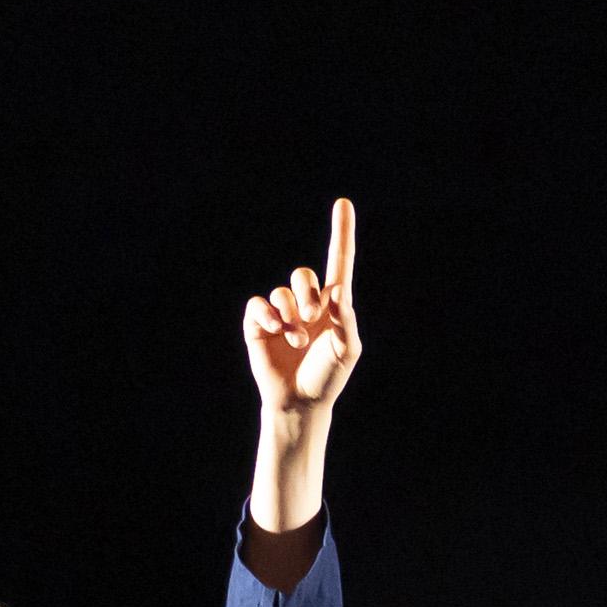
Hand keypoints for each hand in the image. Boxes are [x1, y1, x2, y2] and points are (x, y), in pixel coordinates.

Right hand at [244, 197, 362, 416]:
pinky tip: (277, 330)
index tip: (343, 203)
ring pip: (281, 293)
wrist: (300, 402)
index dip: (341, 233)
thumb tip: (338, 291)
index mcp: (332, 305)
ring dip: (291, 316)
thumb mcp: (347, 350)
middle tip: (312, 316)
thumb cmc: (327, 378)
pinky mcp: (259, 323)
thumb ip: (346, 320)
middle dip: (307, 293)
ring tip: (296, 340)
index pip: (338, 262)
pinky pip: (259, 305)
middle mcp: (306, 303)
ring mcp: (281, 312)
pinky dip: (268, 315)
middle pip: (303, 275)